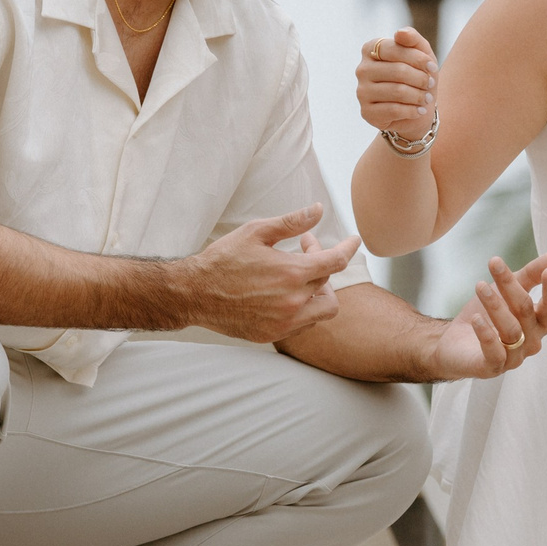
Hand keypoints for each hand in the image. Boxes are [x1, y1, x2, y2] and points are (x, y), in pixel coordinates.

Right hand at [177, 206, 355, 341]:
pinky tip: (286, 294)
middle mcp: (293, 301)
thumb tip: (319, 210)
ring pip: (323, 309)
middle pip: (328, 282)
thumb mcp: (256, 232)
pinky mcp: (272, 335)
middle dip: (321, 262)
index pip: (337, 261)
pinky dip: (303, 308)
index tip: (354, 241)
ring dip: (319, 291)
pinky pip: (303, 324)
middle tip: (303, 249)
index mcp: (292, 273)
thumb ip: (292, 222)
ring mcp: (284, 322)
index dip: (349, 248)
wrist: (192, 294)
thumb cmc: (223, 259)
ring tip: (301, 276)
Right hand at [357, 27, 437, 145]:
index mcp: (371, 49)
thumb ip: (412, 38)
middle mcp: (362, 69)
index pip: (395, 49)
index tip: (433, 67)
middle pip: (398, 71)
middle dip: (421, 78)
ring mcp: (362, 92)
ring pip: (397, 91)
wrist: (415, 107)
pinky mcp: (367, 112)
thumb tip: (400, 33)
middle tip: (431, 84)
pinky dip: (412, 110)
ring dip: (419, 95)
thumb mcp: (421, 53)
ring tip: (427, 98)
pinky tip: (420, 110)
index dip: (418, 58)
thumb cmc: (417, 75)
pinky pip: (393, 110)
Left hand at [430, 254, 546, 380]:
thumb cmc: (486, 316)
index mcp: (539, 322)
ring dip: (495, 305)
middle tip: (494, 264)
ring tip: (480, 286)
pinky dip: (486, 334)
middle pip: (526, 311)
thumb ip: (530, 275)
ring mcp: (514, 357)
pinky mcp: (492, 367)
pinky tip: (476, 319)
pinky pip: (494, 352)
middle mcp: (531, 341)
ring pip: (511, 329)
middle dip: (511, 286)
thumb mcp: (506, 290)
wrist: (454, 342)